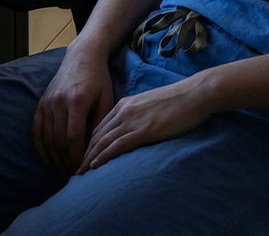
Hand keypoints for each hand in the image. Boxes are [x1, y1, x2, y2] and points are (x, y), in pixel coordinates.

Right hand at [33, 49, 115, 176]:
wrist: (82, 56)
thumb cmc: (99, 79)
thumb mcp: (106, 98)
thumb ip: (101, 122)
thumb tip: (97, 149)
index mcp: (76, 101)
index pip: (73, 137)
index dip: (77, 156)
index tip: (84, 169)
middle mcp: (58, 103)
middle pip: (58, 141)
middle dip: (66, 162)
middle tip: (74, 176)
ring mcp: (47, 103)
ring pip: (47, 138)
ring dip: (54, 158)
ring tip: (63, 172)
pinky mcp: (41, 103)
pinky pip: (36, 130)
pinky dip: (40, 148)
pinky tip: (46, 161)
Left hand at [77, 76, 215, 173]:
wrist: (195, 94)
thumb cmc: (179, 101)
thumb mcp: (151, 106)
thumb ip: (138, 116)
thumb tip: (135, 129)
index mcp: (125, 104)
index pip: (99, 127)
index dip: (88, 143)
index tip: (81, 156)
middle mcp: (123, 111)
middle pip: (96, 135)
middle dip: (83, 153)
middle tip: (73, 169)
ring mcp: (132, 120)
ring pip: (102, 142)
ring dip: (88, 158)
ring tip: (79, 173)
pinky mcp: (143, 131)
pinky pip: (117, 145)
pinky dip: (103, 157)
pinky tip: (94, 166)